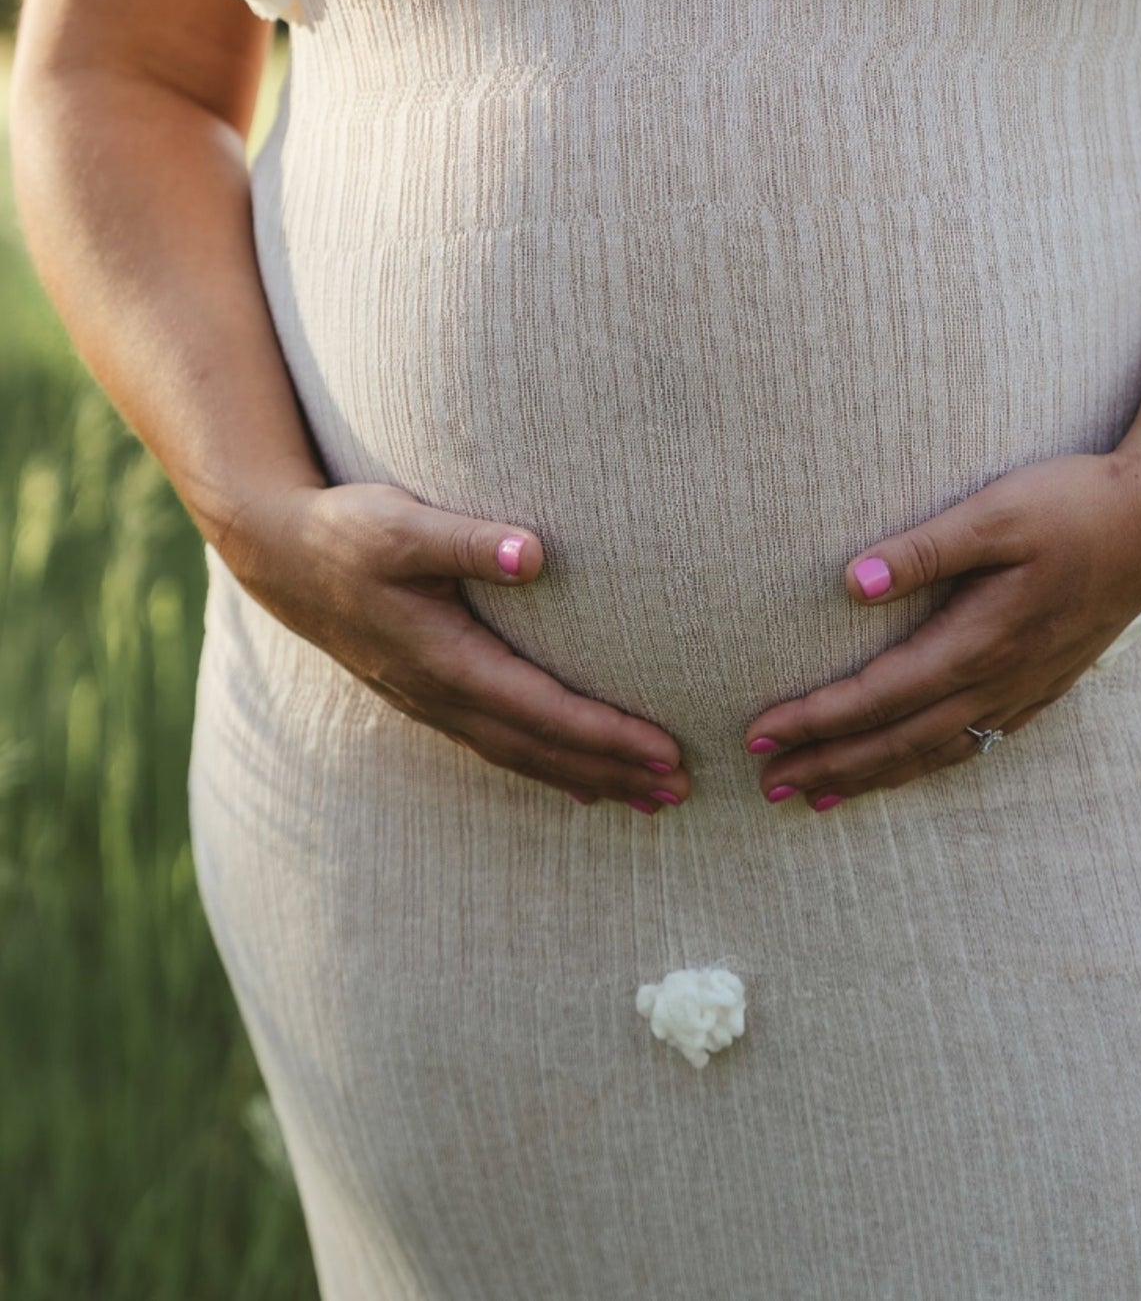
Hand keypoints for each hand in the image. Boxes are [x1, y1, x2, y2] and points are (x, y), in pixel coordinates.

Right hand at [214, 480, 688, 813]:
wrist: (277, 553)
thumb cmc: (345, 531)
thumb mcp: (401, 524)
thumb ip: (468, 540)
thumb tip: (533, 554)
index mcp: (445, 659)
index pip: (544, 710)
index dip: (606, 736)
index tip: (665, 752)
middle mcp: (440, 693)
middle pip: (540, 748)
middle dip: (612, 773)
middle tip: (681, 791)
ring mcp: (430, 700)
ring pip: (520, 754)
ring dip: (586, 777)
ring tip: (648, 798)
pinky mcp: (426, 692)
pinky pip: (497, 743)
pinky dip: (544, 764)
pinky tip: (577, 779)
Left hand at [742, 451, 1140, 809]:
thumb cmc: (1074, 505)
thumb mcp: (994, 513)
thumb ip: (922, 551)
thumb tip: (850, 583)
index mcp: (979, 641)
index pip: (878, 695)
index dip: (816, 719)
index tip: (760, 733)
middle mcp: (999, 679)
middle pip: (899, 739)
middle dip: (830, 763)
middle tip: (769, 784)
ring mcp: (1026, 688)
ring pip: (938, 751)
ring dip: (874, 775)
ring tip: (821, 794)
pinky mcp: (1046, 683)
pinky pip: (977, 742)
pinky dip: (930, 762)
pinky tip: (912, 765)